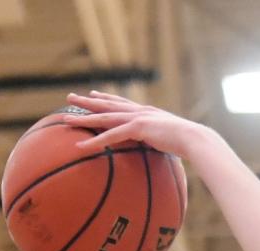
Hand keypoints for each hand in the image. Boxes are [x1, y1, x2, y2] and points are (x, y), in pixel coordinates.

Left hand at [64, 90, 208, 157]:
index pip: (121, 102)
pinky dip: (94, 142)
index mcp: (145, 112)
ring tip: (65, 119)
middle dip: (87, 101)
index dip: (105, 97)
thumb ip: (156, 139)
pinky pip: (111, 136)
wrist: (194, 138)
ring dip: (83, 118)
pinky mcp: (138, 128)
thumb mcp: (166, 138)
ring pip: (104, 117)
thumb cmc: (184, 142)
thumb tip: (153, 147)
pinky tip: (79, 146)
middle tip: (69, 97)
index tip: (92, 94)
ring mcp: (137, 118)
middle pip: (107, 104)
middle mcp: (139, 111)